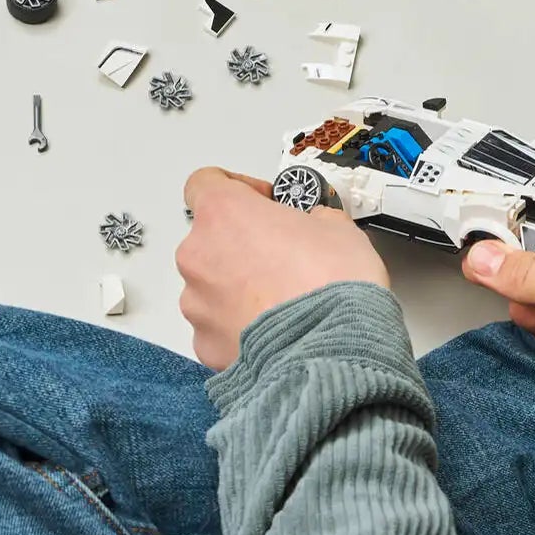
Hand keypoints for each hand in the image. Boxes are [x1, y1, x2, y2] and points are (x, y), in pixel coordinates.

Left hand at [178, 167, 388, 369]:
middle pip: (210, 239)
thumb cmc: (332, 287)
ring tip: (282, 300)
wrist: (333, 352)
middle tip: (283, 257)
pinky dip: (240, 326)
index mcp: (223, 214)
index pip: (206, 182)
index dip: (238, 188)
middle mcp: (199, 256)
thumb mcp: (338, 227)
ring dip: (239, 288)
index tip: (263, 202)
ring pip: (212, 286)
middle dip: (242, 245)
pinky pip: (218, 326)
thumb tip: (313, 227)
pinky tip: (276, 330)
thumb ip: (313, 218)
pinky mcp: (205, 344)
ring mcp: (197, 304)